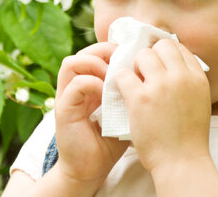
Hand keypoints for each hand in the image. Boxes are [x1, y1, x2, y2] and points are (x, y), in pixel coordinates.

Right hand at [54, 42, 128, 189]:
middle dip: (105, 51)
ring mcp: (67, 96)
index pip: (96, 52)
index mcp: (90, 82)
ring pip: (73, 62)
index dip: (114, 49)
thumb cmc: (111, 138)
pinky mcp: (64, 109)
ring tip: (113, 76)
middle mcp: (76, 85)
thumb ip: (131, 89)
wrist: (92, 168)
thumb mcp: (125, 108)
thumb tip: (153, 69)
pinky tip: (106, 93)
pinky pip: (75, 85)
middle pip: (84, 51)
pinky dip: (92, 83)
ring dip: (95, 64)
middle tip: (124, 61)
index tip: (133, 56)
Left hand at [114, 39, 211, 173]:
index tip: (159, 63)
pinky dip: (121, 80)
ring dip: (136, 66)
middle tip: (145, 72)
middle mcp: (181, 77)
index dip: (166, 53)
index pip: (179, 47)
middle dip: (151, 56)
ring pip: (142, 55)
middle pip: (161, 46)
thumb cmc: (189, 135)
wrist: (181, 161)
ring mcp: (160, 86)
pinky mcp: (140, 98)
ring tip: (136, 82)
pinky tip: (123, 91)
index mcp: (197, 77)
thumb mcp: (200, 100)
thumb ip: (188, 80)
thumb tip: (174, 64)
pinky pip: (123, 74)